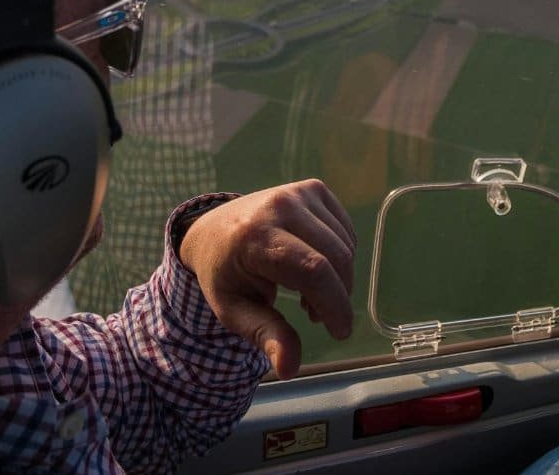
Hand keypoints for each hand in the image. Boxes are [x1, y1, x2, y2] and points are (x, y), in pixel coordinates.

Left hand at [179, 179, 356, 379]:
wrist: (212, 229)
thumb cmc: (223, 274)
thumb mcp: (234, 310)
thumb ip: (265, 335)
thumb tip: (290, 369)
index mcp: (256, 236)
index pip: (313, 270)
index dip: (336, 304)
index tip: (341, 332)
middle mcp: (281, 206)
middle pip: (336, 258)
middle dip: (339, 297)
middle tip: (320, 319)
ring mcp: (300, 192)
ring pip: (346, 247)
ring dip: (339, 280)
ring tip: (309, 296)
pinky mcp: (314, 189)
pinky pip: (346, 232)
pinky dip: (341, 258)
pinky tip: (315, 268)